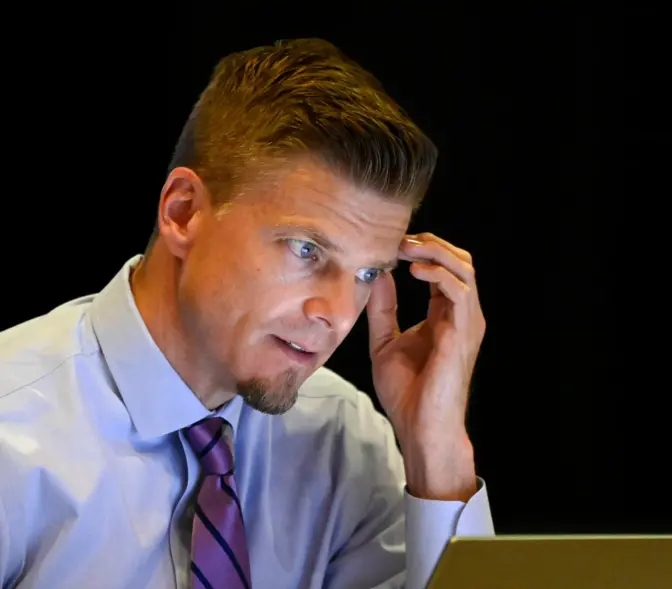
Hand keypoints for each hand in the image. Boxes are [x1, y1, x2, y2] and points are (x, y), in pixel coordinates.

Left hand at [366, 233, 485, 500]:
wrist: (420, 428)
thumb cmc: (407, 393)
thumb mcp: (385, 343)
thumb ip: (383, 309)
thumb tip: (376, 275)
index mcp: (445, 316)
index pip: (443, 269)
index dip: (421, 251)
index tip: (391, 244)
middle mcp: (462, 315)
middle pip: (460, 261)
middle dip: (431, 243)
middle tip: (400, 239)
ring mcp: (467, 323)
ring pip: (464, 269)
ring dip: (434, 252)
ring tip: (405, 248)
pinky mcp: (463, 334)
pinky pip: (459, 292)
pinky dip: (437, 274)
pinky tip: (413, 270)